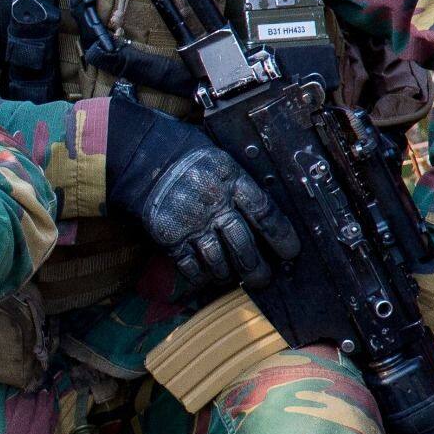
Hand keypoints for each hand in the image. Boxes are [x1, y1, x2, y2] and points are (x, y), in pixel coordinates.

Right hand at [106, 98, 297, 290]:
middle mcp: (213, 204)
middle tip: (264, 278)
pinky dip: (200, 275)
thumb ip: (240, 184)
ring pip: (218, 260)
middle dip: (257, 268)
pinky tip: (206, 276)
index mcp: (231, 180)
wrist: (142, 157)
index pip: (265, 213)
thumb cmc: (186, 155)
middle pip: (243, 245)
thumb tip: (262, 214)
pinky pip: (189, 265)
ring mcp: (190, 223)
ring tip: (234, 277)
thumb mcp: (220, 159)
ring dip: (228, 273)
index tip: (290, 251)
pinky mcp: (169, 236)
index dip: (282, 236)